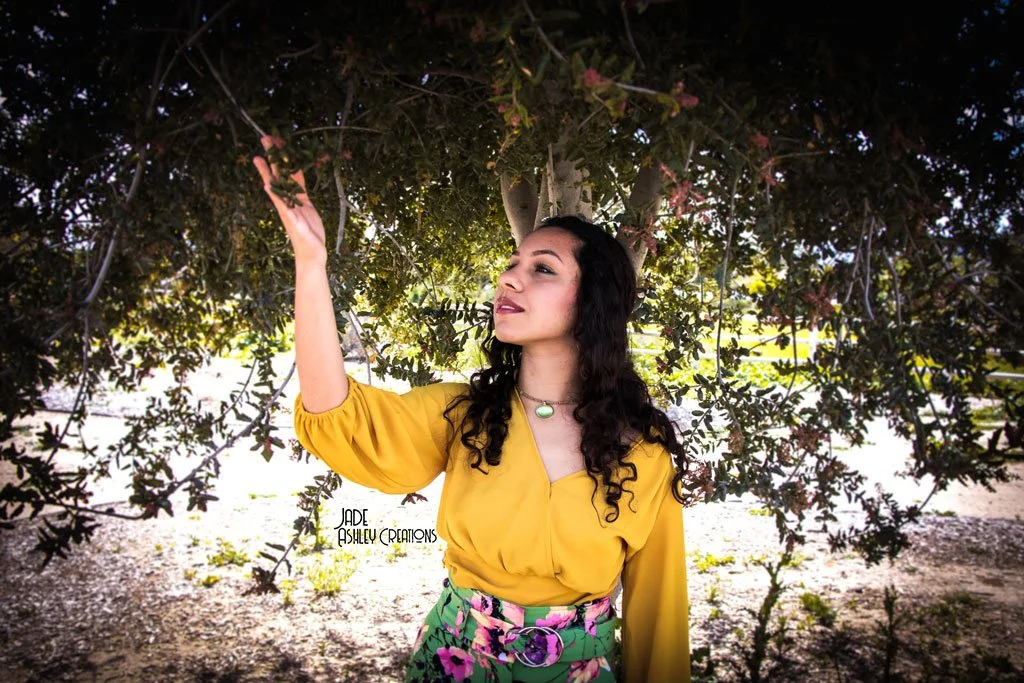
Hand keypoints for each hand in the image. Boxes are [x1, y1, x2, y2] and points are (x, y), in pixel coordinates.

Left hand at [252, 135, 327, 265]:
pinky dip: (297, 173)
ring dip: (283, 162)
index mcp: (286, 209)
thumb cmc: (308, 247)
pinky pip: (299, 185)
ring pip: (288, 177)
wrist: (312, 255)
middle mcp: (288, 202)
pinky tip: (296, 162)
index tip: (259, 157)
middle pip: (279, 175)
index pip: (274, 186)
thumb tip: (290, 211)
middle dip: (272, 158)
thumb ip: (298, 224)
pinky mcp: (304, 204)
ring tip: (278, 145)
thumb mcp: (304, 236)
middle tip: (265, 139)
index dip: (267, 171)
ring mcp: (295, 202)